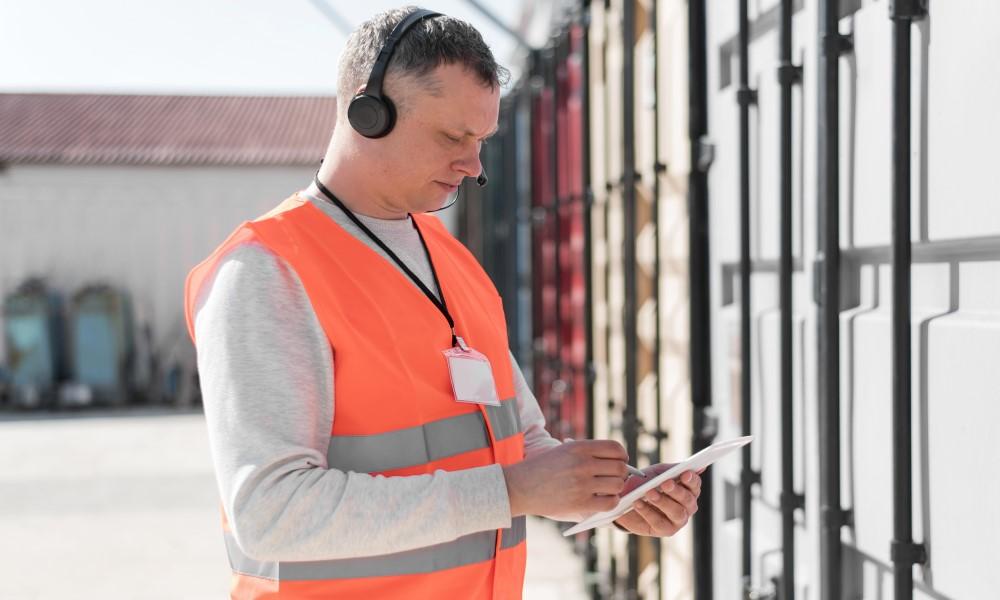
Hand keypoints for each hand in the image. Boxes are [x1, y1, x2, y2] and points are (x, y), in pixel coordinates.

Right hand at [502, 439, 628, 518]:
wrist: (519, 487)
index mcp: (579, 447)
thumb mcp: (563, 451)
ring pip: (618, 485)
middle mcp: (582, 463)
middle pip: (620, 467)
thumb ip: (588, 454)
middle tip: (612, 478)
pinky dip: (611, 502)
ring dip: (616, 489)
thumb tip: (619, 462)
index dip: (622, 456)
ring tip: (607, 490)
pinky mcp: (580, 503)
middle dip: (621, 474)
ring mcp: (581, 484)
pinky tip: (602, 500)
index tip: (619, 462)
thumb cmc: (542, 468)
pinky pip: (610, 503)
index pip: (615, 448)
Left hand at [612, 464, 702, 536]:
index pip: (695, 485)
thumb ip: (674, 470)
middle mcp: (687, 507)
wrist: (626, 499)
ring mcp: (678, 520)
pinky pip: (659, 522)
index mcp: (688, 490)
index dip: (691, 480)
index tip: (684, 474)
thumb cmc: (646, 484)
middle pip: (688, 500)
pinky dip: (647, 511)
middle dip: (676, 491)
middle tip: (665, 483)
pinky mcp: (665, 530)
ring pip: (677, 512)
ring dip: (662, 501)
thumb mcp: (658, 473)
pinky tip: (638, 503)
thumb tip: (699, 467)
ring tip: (649, 493)